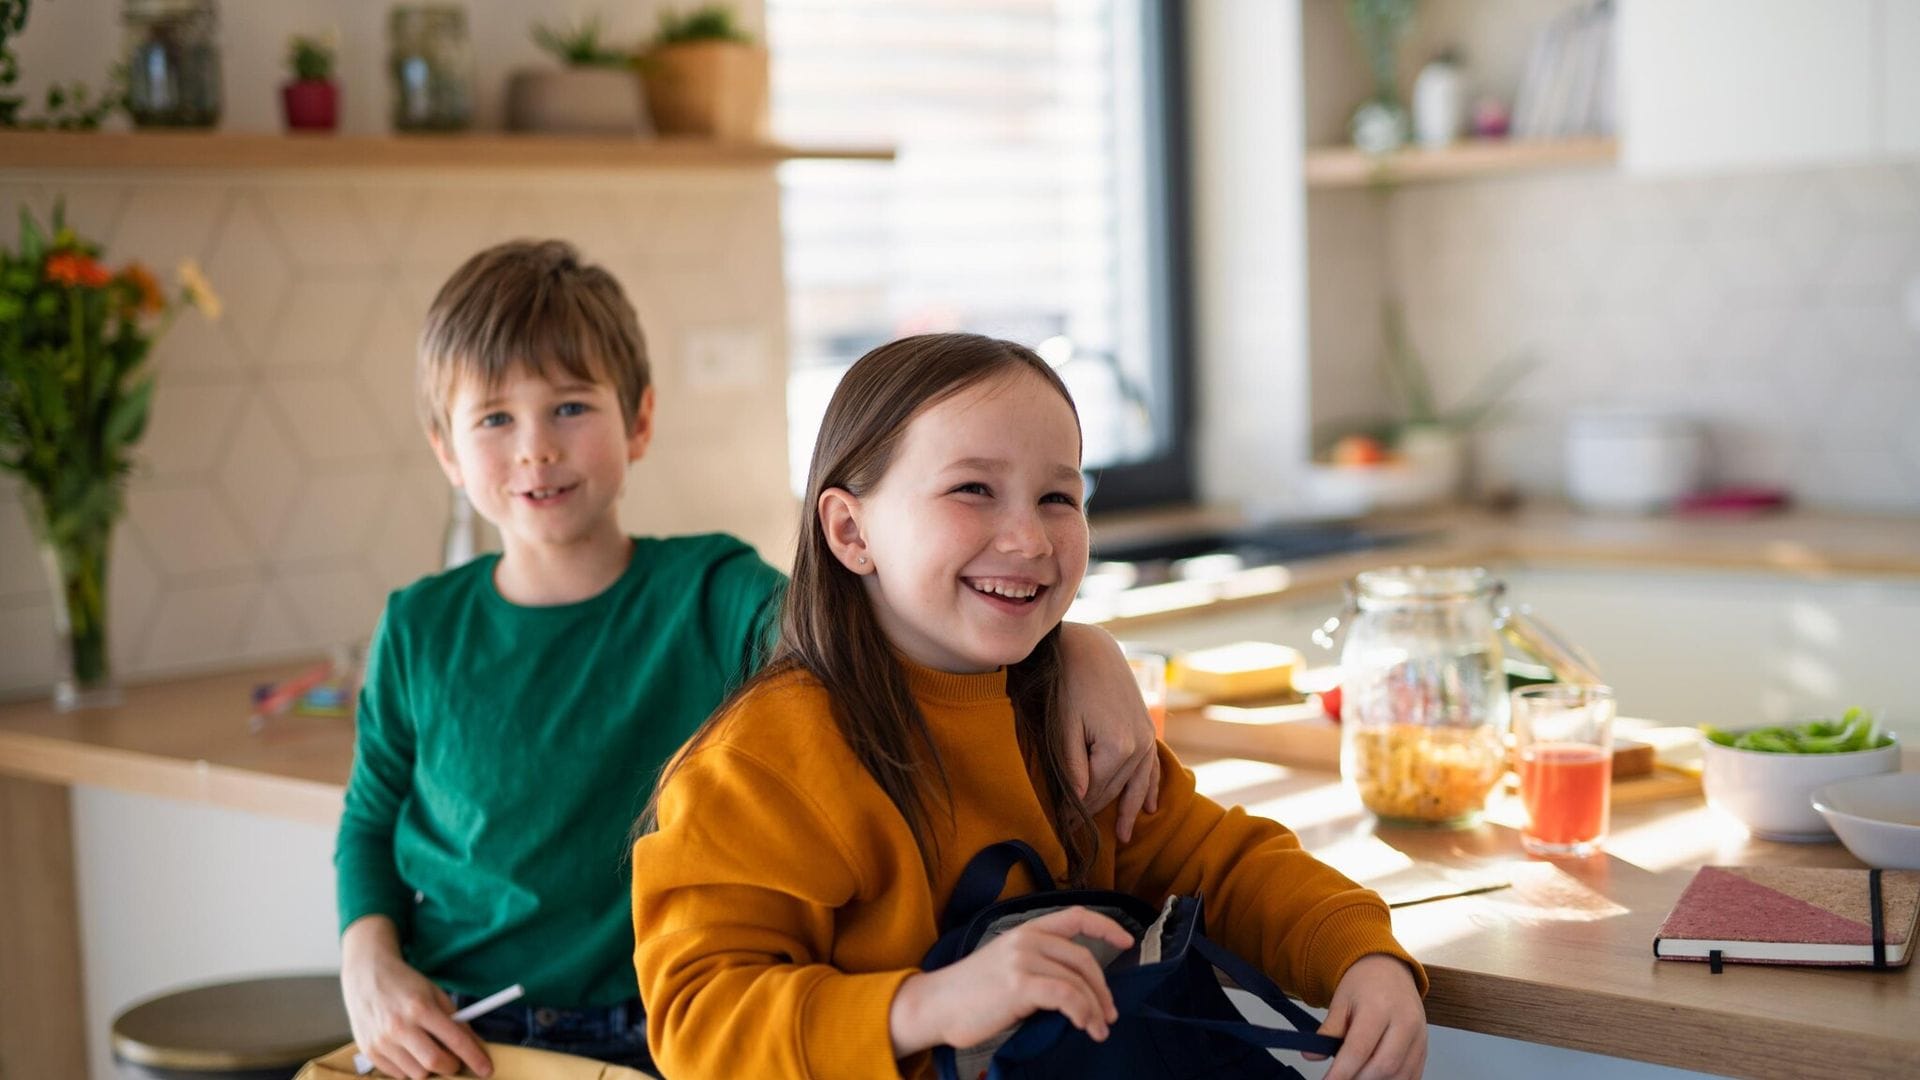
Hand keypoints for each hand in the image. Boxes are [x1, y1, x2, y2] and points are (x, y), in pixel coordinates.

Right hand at [340, 916, 492, 1078]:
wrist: (366, 976)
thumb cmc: (405, 984)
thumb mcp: (435, 993)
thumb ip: (456, 1020)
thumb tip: (475, 1046)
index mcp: (420, 1007)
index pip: (454, 1040)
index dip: (474, 1057)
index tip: (486, 1069)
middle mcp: (399, 1026)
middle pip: (434, 1063)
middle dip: (452, 1067)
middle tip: (455, 1061)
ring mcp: (381, 1041)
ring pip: (416, 1073)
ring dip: (429, 1069)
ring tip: (428, 1050)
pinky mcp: (369, 1051)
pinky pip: (397, 1074)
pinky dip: (410, 1068)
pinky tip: (410, 1051)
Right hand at [888, 907, 1134, 1057]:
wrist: (935, 1005)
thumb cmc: (970, 993)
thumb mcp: (1007, 965)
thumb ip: (1039, 965)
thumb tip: (1074, 988)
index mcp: (1026, 930)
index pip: (1076, 916)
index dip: (1106, 927)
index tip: (1127, 942)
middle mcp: (1027, 939)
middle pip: (1084, 958)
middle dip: (1103, 989)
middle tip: (1109, 1014)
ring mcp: (1023, 960)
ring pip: (1078, 980)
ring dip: (1094, 1008)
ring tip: (1098, 1029)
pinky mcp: (1020, 984)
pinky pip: (1066, 995)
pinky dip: (1082, 1012)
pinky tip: (1084, 1026)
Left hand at [1056, 623, 1160, 840]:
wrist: (1090, 648)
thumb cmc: (1069, 685)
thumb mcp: (1064, 726)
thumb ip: (1073, 766)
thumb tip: (1078, 802)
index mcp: (1117, 748)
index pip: (1094, 792)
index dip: (1076, 812)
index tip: (1062, 828)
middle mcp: (1139, 746)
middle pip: (1113, 790)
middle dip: (1095, 811)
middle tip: (1077, 833)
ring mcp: (1147, 738)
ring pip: (1136, 783)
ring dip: (1130, 809)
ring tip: (1126, 837)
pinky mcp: (1147, 729)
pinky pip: (1152, 766)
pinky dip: (1151, 787)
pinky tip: (1152, 807)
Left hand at [1308, 954, 1426, 1079]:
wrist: (1389, 970)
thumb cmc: (1364, 985)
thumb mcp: (1340, 1001)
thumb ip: (1328, 1030)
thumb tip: (1311, 1055)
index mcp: (1379, 1008)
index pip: (1359, 1049)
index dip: (1342, 1072)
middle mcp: (1404, 1023)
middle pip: (1383, 1066)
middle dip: (1359, 1079)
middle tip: (1341, 1079)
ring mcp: (1419, 1037)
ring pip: (1400, 1075)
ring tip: (1356, 1076)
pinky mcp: (1424, 1048)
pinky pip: (1412, 1075)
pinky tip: (1376, 1077)